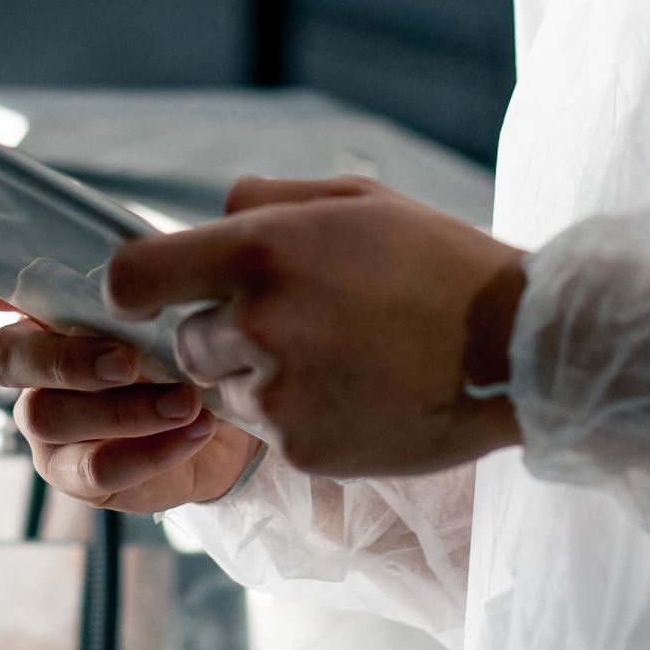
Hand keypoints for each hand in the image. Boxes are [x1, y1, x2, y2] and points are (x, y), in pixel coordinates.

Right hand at [0, 259, 252, 510]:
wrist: (227, 411)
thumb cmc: (188, 336)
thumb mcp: (176, 289)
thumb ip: (163, 264)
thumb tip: (198, 219)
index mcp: (45, 302)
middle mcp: (31, 359)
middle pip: (6, 356)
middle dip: (65, 360)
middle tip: (128, 362)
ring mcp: (44, 419)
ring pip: (49, 415)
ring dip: (125, 410)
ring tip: (187, 402)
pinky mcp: (74, 472)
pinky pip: (94, 467)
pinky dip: (149, 449)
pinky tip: (193, 431)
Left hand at [107, 175, 525, 477]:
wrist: (514, 349)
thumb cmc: (436, 262)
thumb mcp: (356, 200)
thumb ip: (267, 200)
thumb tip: (213, 211)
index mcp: (259, 254)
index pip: (134, 278)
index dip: (140, 286)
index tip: (163, 290)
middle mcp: (257, 326)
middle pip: (184, 342)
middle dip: (221, 334)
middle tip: (292, 323)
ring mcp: (278, 396)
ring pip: (223, 392)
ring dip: (257, 379)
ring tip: (335, 357)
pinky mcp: (302, 450)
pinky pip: (269, 434)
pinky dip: (298, 418)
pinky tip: (355, 392)